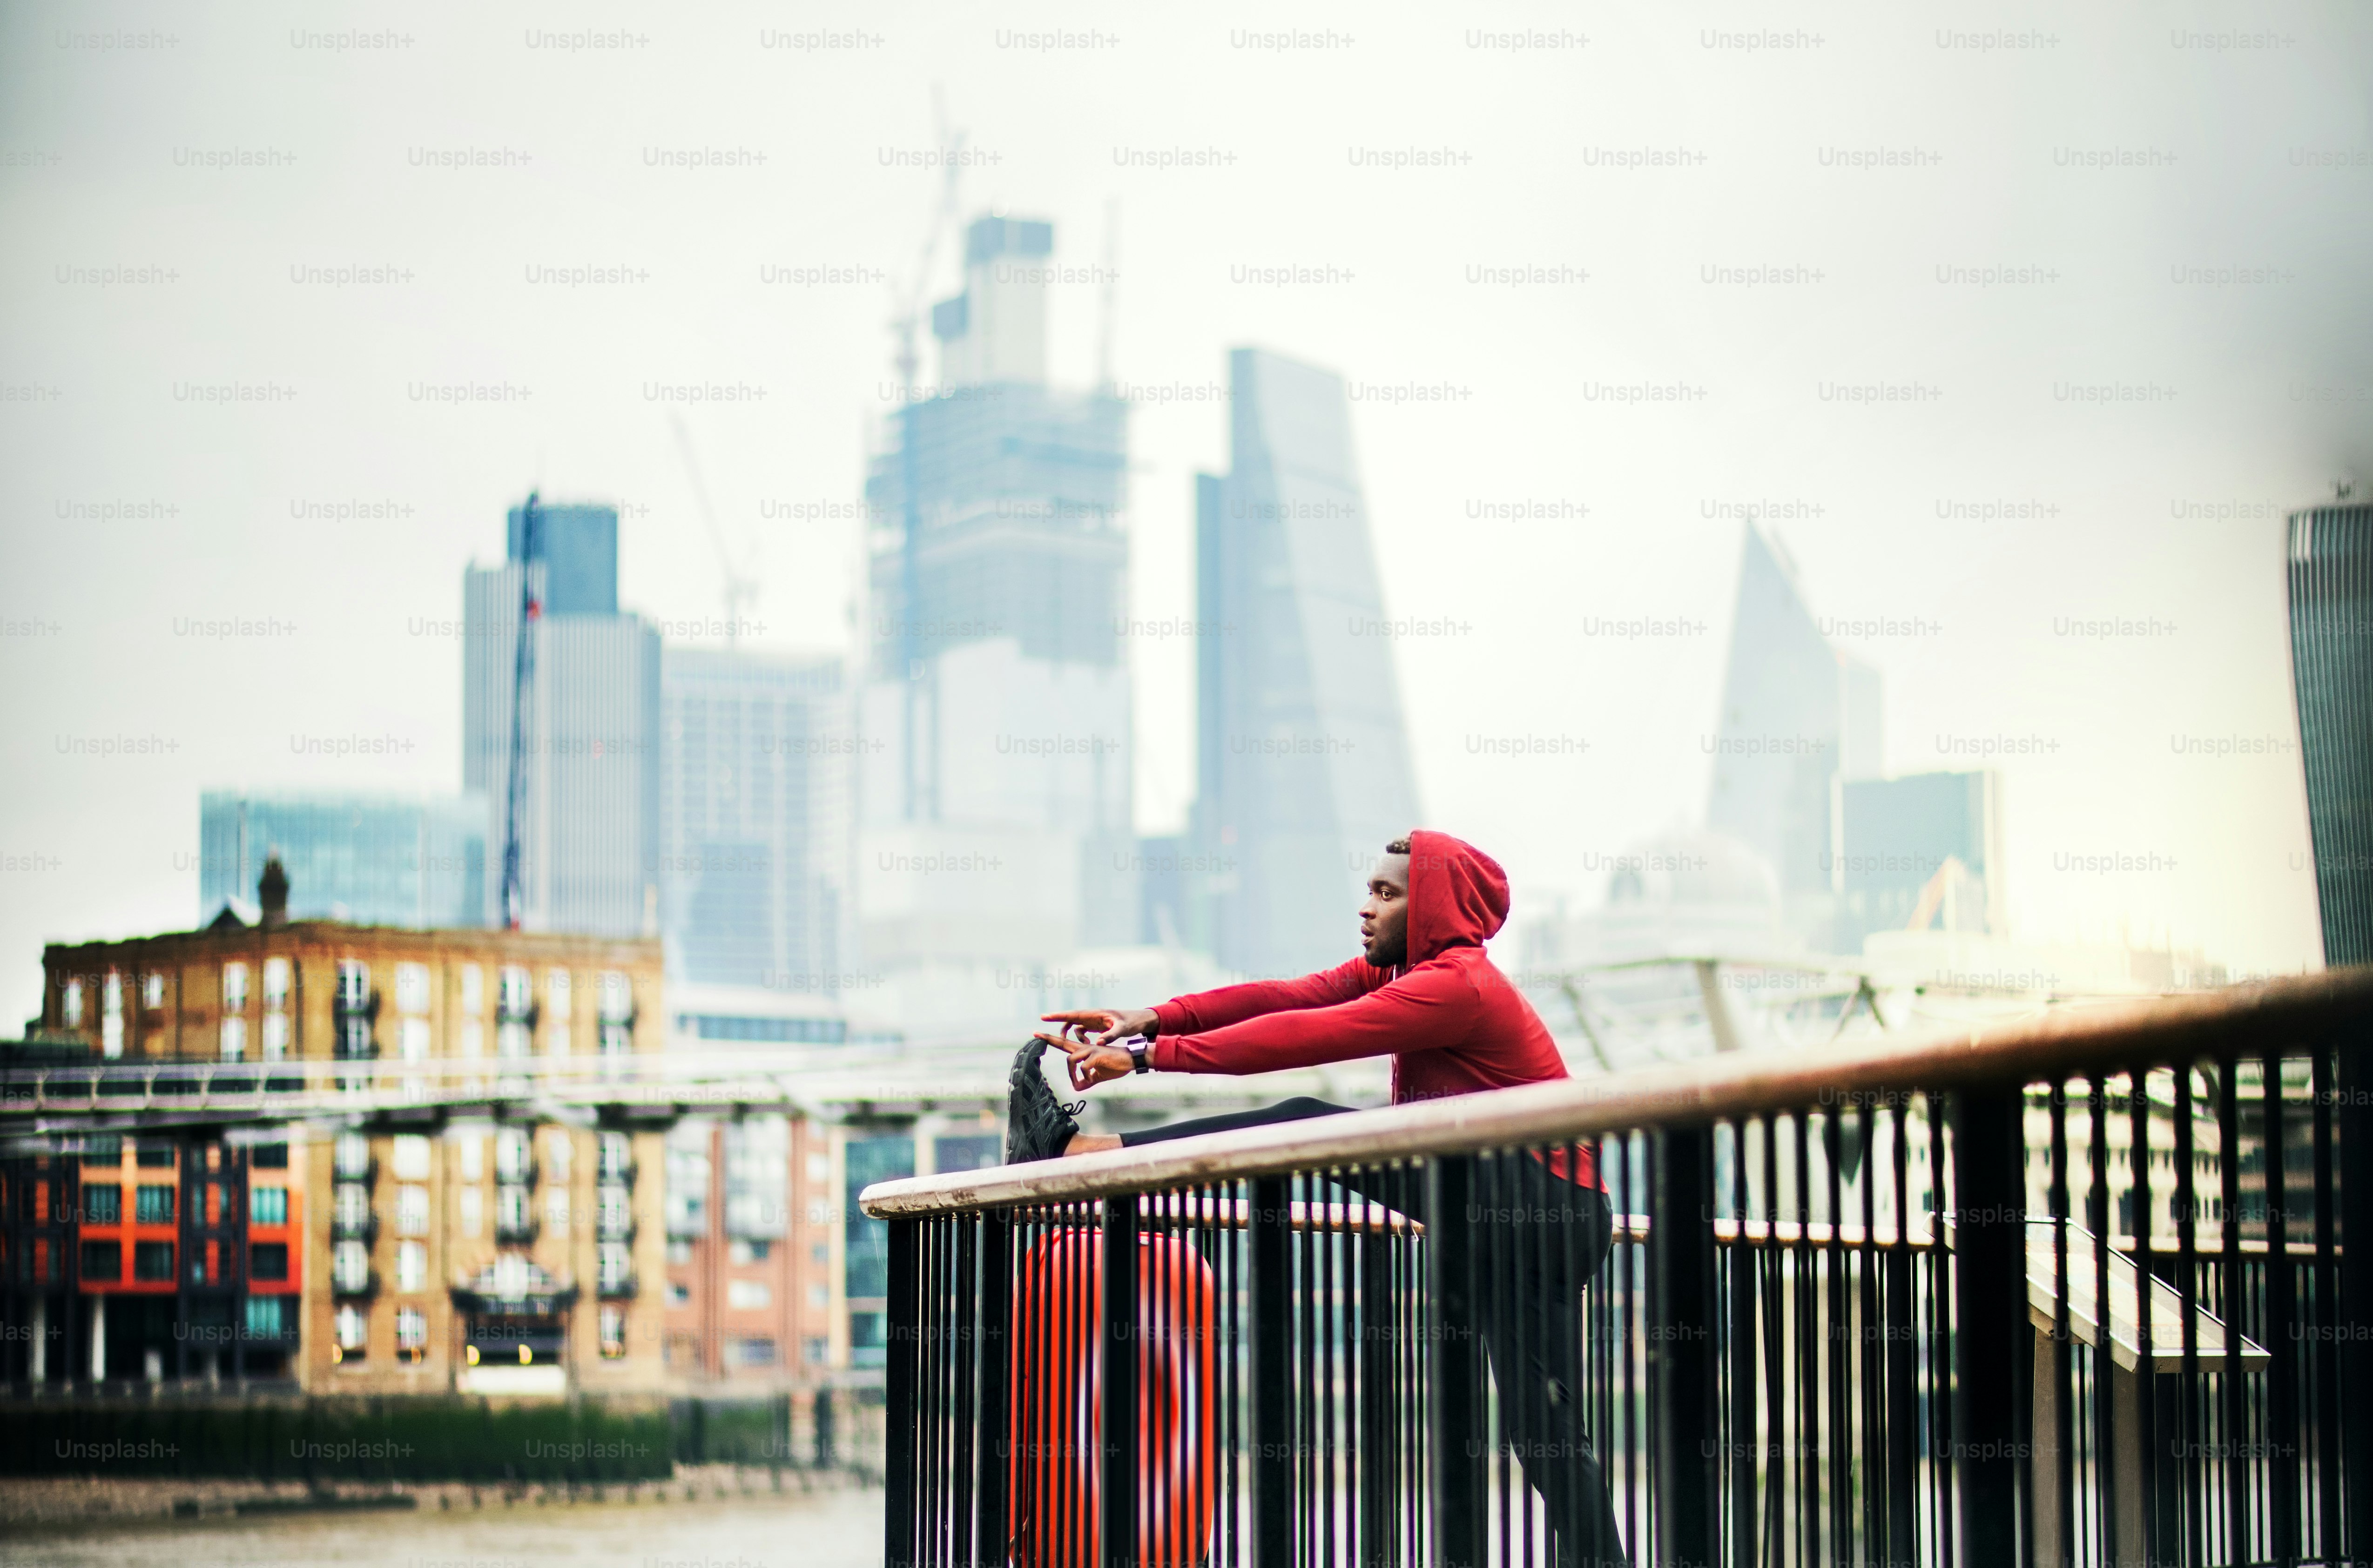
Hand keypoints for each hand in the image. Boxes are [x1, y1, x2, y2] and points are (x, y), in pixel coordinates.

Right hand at [1039, 1007, 1156, 1047]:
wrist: (1140, 1021)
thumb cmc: (1131, 1022)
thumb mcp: (1122, 1029)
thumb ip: (1110, 1036)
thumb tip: (1097, 1043)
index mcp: (1095, 1014)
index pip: (1073, 1014)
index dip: (1058, 1016)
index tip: (1045, 1017)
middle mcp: (1092, 1016)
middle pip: (1070, 1018)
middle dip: (1057, 1022)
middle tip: (1043, 1031)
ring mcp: (1094, 1020)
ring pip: (1075, 1025)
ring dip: (1071, 1034)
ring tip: (1075, 1045)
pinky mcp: (1096, 1026)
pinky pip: (1082, 1030)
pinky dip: (1081, 1038)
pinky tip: (1089, 1046)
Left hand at [1040, 1037, 1135, 1090]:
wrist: (1130, 1060)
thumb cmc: (1115, 1065)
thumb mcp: (1098, 1076)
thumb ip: (1087, 1081)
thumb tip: (1077, 1088)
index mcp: (1084, 1051)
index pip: (1064, 1043)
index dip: (1051, 1040)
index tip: (1038, 1035)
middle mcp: (1085, 1047)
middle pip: (1063, 1042)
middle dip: (1049, 1039)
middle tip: (1035, 1033)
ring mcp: (1091, 1050)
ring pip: (1071, 1059)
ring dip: (1072, 1073)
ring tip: (1083, 1082)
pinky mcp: (1097, 1055)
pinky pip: (1084, 1067)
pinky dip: (1085, 1076)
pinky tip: (1090, 1080)